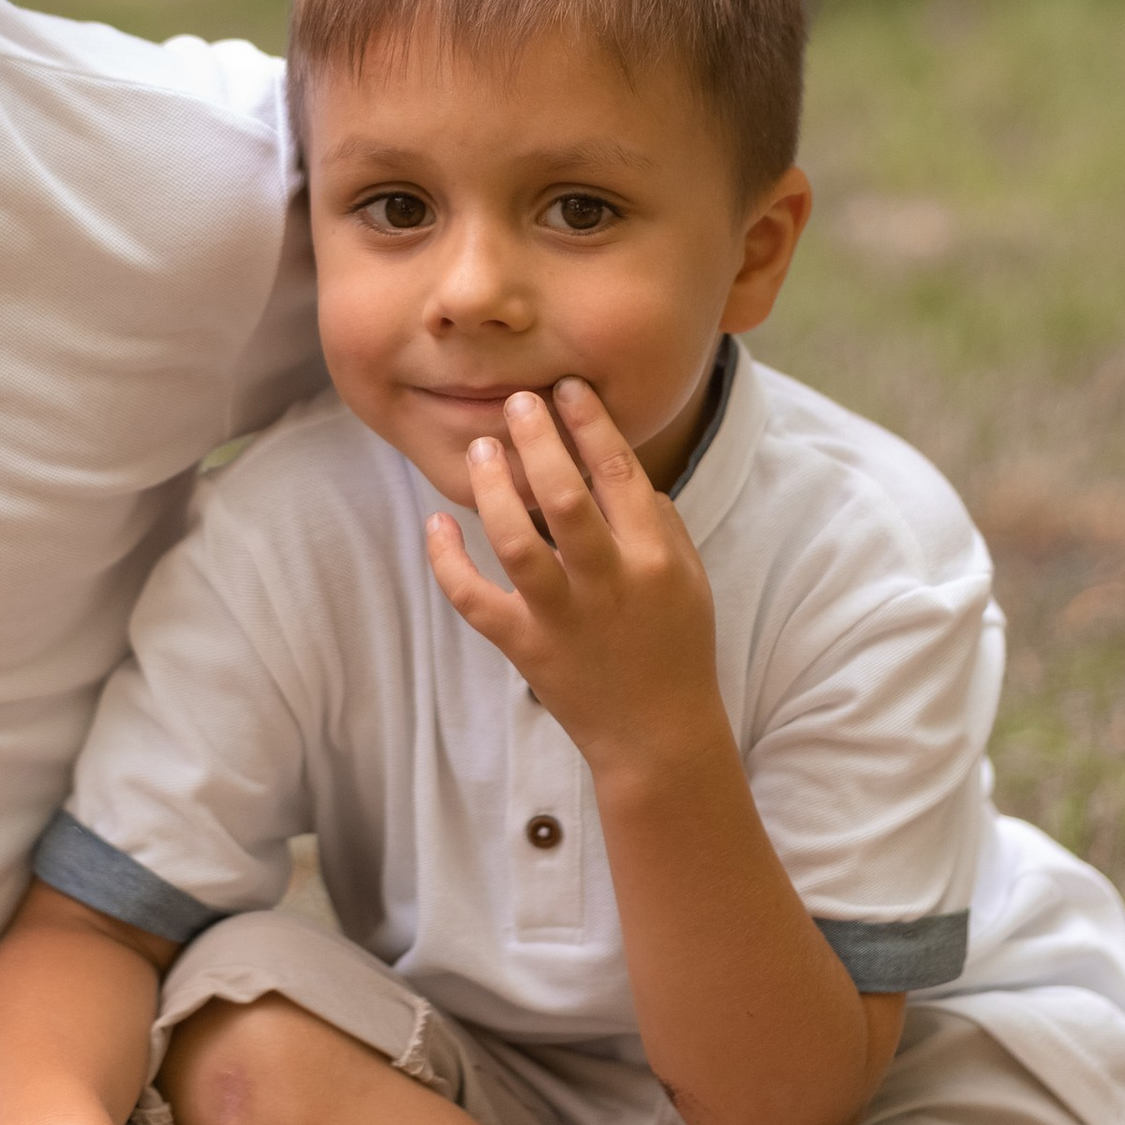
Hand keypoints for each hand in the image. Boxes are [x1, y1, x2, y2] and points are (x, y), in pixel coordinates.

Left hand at [425, 377, 725, 788]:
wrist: (657, 737)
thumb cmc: (676, 646)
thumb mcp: (688, 577)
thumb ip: (657, 519)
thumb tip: (617, 463)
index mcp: (653, 559)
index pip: (620, 474)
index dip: (591, 424)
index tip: (567, 386)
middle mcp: (608, 583)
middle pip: (565, 497)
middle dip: (538, 442)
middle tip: (516, 401)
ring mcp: (563, 618)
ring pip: (517, 544)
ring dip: (492, 491)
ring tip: (479, 447)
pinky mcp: (525, 648)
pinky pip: (475, 601)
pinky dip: (449, 563)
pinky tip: (436, 525)